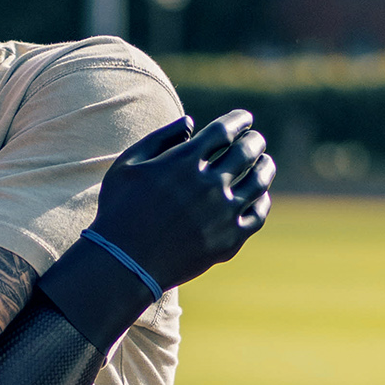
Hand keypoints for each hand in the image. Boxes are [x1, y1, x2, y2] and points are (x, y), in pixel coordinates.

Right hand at [91, 108, 274, 290]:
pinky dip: (262, 201)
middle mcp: (208, 185)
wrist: (123, 264)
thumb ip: (159, 138)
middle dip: (254, 140)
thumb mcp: (127, 165)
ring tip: (265, 163)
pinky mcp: (229, 241)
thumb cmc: (119, 211)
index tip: (244, 119)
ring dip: (265, 167)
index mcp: (184, 162)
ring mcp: (222, 214)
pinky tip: (260, 195)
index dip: (239, 121)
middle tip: (255, 140)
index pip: (225, 130)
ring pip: (259, 182)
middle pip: (246, 152)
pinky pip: (258, 216)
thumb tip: (190, 122)